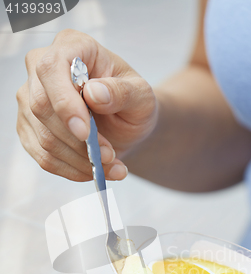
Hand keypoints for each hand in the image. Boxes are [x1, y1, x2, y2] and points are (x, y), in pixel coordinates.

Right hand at [16, 29, 157, 180]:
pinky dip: (72, 170)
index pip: (51, 69)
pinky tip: (95, 172)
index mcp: (72, 46)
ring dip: (80, 161)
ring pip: (44, 138)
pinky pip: (44, 157)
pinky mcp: (30, 128)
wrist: (127, 124)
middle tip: (109, 156)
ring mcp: (31, 99)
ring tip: (112, 167)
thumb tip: (93, 93)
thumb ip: (121, 92)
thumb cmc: (133, 102)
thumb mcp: (141, 96)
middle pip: (42, 107)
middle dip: (78, 141)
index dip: (64, 103)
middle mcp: (42, 68)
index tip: (85, 132)